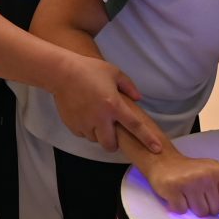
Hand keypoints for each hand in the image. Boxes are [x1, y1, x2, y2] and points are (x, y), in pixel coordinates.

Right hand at [48, 54, 169, 156]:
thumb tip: (138, 99)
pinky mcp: (72, 125)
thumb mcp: (114, 72)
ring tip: (95, 119)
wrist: (61, 73)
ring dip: (99, 134)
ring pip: (95, 139)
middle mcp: (100, 118)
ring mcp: (85, 123)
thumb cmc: (89, 69)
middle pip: (110, 144)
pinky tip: (84, 116)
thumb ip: (129, 86)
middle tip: (112, 134)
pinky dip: (86, 129)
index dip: (147, 139)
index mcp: (114, 105)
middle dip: (113, 144)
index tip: (157, 149)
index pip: (135, 126)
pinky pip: (83, 134)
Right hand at [140, 150, 218, 215]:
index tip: (214, 197)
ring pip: (200, 213)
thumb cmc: (192, 169)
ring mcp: (188, 183)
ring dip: (193, 207)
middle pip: (215, 210)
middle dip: (207, 206)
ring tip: (187, 195)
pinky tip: (177, 196)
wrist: (163, 161)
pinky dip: (179, 207)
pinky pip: (182, 211)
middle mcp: (205, 176)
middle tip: (197, 194)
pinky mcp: (172, 189)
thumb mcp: (215, 168)